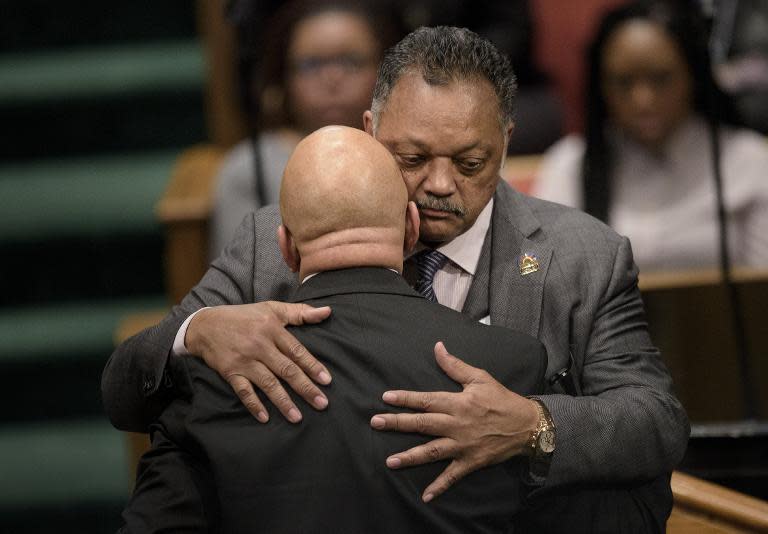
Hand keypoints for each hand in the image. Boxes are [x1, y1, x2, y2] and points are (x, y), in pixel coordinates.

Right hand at [186, 301, 331, 423]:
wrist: (206, 325)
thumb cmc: (244, 317)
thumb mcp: (272, 308)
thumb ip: (300, 312)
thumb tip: (328, 312)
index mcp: (272, 329)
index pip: (297, 351)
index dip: (312, 366)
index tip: (327, 381)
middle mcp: (260, 345)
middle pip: (286, 369)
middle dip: (305, 388)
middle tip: (322, 404)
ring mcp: (244, 360)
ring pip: (267, 383)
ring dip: (283, 401)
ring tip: (297, 417)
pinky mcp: (230, 371)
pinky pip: (243, 391)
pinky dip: (253, 404)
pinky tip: (265, 418)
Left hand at [370, 342, 538, 501]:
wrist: (527, 425)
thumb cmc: (501, 399)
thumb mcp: (479, 378)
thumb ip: (454, 365)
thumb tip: (437, 347)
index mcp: (457, 403)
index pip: (426, 399)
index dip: (405, 398)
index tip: (385, 397)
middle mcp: (456, 424)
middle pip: (422, 424)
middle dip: (398, 424)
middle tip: (375, 423)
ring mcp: (462, 445)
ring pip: (431, 451)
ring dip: (410, 457)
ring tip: (390, 462)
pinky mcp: (470, 462)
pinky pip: (452, 476)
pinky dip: (439, 487)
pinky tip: (425, 496)